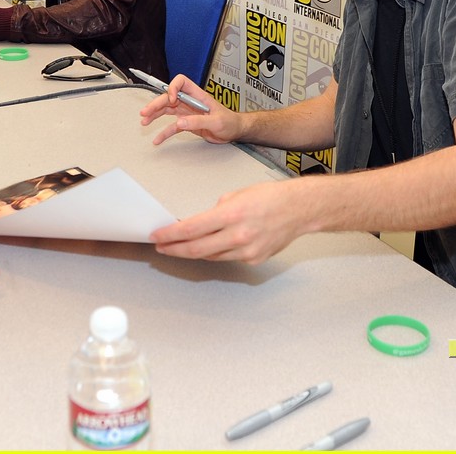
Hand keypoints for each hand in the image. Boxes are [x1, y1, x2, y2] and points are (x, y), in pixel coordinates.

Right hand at [139, 74, 240, 144]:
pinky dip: (164, 132)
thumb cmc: (230, 122)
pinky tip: (157, 139)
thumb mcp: (216, 122)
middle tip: (145, 112)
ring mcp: (187, 112)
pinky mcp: (187, 123)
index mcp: (198, 95)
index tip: (171, 100)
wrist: (234, 132)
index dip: (173, 88)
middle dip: (156, 104)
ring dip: (155, 115)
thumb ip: (198, 121)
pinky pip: (172, 126)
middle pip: (169, 98)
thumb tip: (180, 122)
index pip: (181, 82)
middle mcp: (190, 102)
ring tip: (144, 121)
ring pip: (166, 110)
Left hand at [150, 179, 303, 263]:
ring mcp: (247, 251)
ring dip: (192, 252)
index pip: (191, 229)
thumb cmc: (269, 197)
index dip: (170, 235)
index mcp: (230, 215)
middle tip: (161, 247)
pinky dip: (215, 252)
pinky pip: (227, 258)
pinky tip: (210, 246)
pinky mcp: (253, 259)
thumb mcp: (235, 195)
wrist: (298, 209)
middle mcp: (238, 236)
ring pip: (210, 256)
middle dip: (174, 249)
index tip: (157, 236)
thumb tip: (197, 224)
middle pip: (196, 249)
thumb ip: (215, 211)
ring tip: (180, 247)